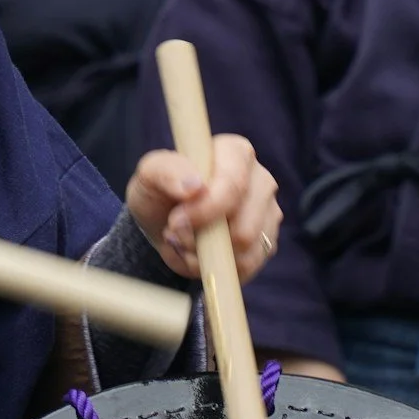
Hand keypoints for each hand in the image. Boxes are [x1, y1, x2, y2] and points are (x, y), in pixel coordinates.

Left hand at [124, 134, 280, 281]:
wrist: (164, 221)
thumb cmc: (160, 191)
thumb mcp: (150, 174)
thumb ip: (167, 172)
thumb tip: (195, 186)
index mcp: (236, 152)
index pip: (233, 184)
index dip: (205, 210)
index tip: (176, 222)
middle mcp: (261, 180)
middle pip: (244, 226)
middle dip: (203, 239)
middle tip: (175, 234)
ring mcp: (269, 212)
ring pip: (247, 250)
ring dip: (207, 256)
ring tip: (184, 243)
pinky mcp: (268, 242)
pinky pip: (248, 266)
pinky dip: (217, 267)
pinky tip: (199, 254)